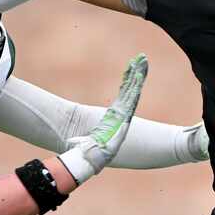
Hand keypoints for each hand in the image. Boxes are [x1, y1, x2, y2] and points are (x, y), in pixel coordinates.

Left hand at [58, 53, 147, 183]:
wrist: (91, 157)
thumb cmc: (89, 149)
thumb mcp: (84, 139)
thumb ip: (81, 139)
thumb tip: (71, 140)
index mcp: (115, 115)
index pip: (123, 93)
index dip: (128, 80)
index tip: (132, 68)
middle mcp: (121, 112)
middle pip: (131, 87)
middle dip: (137, 73)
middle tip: (142, 58)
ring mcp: (123, 113)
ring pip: (133, 89)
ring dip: (138, 74)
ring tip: (143, 60)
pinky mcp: (123, 115)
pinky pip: (131, 97)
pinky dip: (136, 85)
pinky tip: (139, 73)